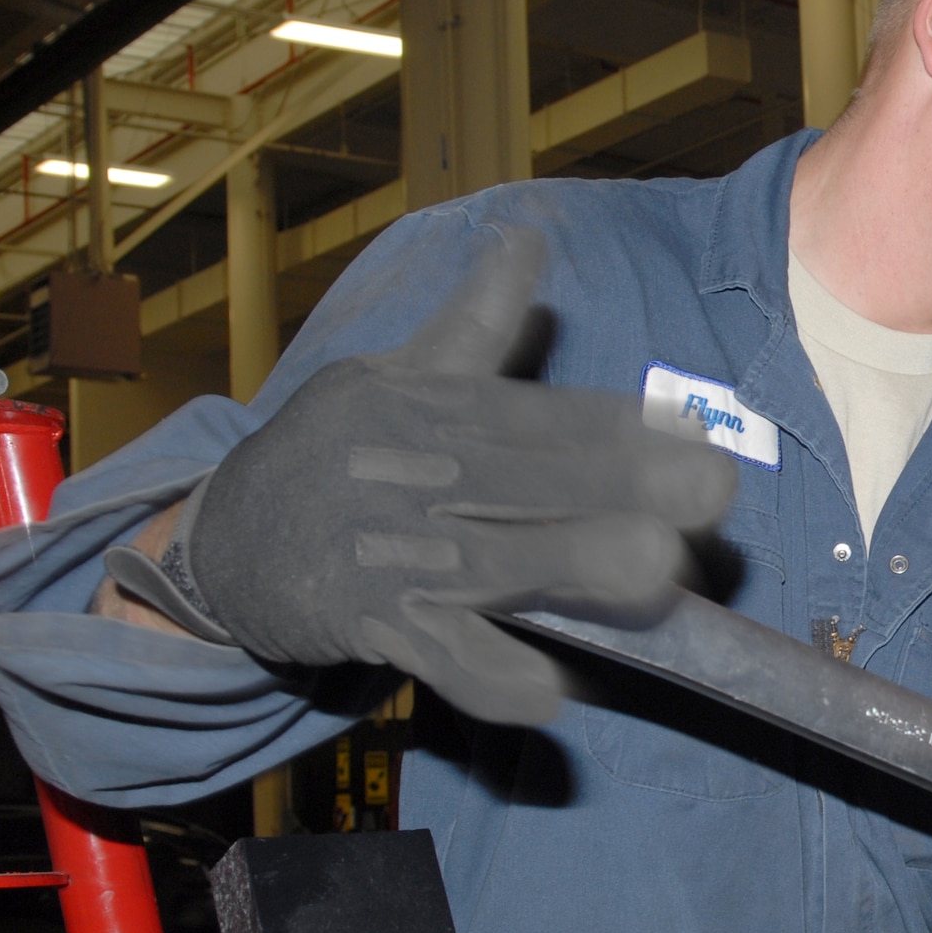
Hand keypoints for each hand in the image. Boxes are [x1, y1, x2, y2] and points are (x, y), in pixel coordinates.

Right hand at [103, 227, 735, 725]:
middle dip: (622, 488)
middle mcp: (416, 475)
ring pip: (494, 562)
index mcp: (433, 410)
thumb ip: (474, 324)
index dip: (622, 425)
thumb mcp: (393, 374)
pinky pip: (438, 657)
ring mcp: (392, 554)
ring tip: (653, 572)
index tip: (701, 433)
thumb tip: (528, 238)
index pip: (541, 415)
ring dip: (572, 567)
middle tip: (711, 493)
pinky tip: (549, 694)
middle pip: (530, 481)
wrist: (220, 542)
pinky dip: (488, 679)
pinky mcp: (369, 625)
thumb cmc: (334, 450)